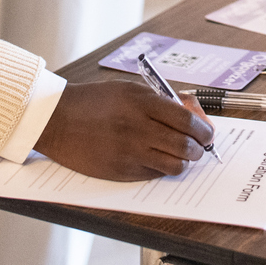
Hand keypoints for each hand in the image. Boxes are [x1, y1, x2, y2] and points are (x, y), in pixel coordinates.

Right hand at [32, 81, 213, 180]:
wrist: (58, 120)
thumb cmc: (95, 101)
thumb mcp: (130, 90)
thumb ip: (162, 100)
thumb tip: (193, 112)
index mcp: (142, 103)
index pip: (187, 120)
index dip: (204, 129)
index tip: (207, 133)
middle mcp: (138, 128)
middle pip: (185, 145)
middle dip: (199, 148)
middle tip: (199, 146)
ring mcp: (129, 152)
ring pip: (174, 165)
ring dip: (184, 161)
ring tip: (181, 155)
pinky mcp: (120, 171)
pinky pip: (154, 175)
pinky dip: (162, 168)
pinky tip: (157, 159)